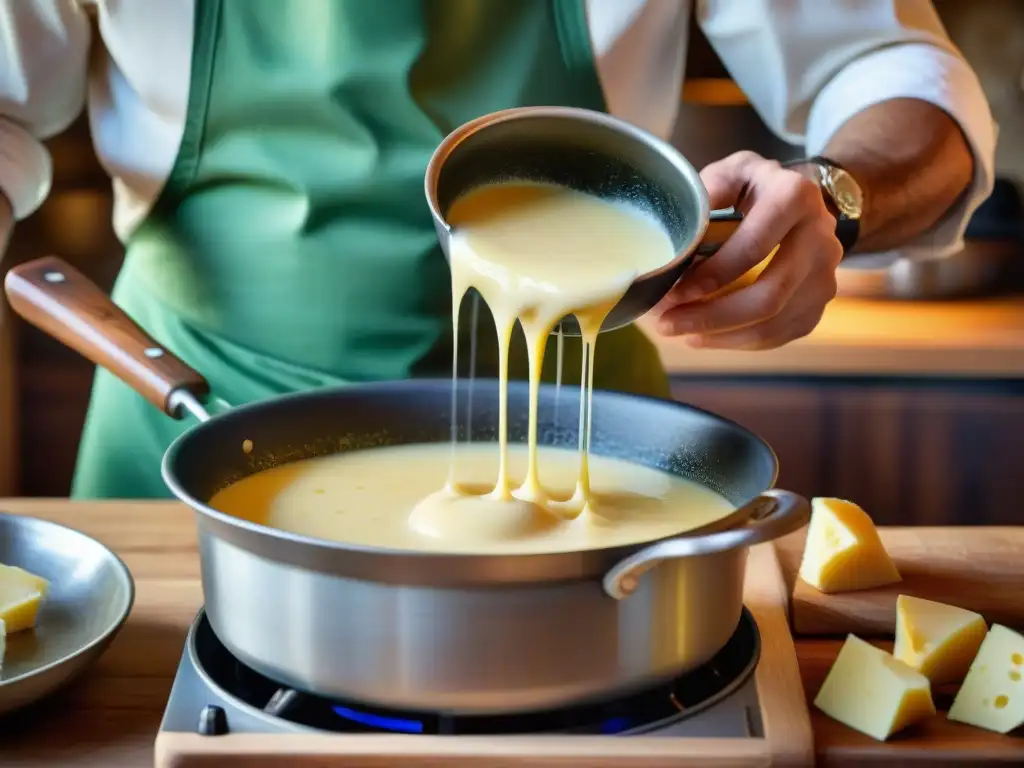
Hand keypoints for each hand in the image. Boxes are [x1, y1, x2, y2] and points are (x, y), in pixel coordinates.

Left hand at [651, 151, 842, 349]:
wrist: (797, 202)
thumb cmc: (752, 189)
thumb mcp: (728, 175)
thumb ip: (704, 197)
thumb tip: (675, 244)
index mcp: (794, 197)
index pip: (753, 248)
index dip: (711, 276)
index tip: (673, 292)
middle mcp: (820, 237)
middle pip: (769, 296)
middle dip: (711, 317)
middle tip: (667, 323)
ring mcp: (825, 274)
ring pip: (773, 323)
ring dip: (720, 335)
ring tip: (679, 331)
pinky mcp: (819, 303)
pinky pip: (779, 335)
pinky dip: (738, 341)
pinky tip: (707, 336)